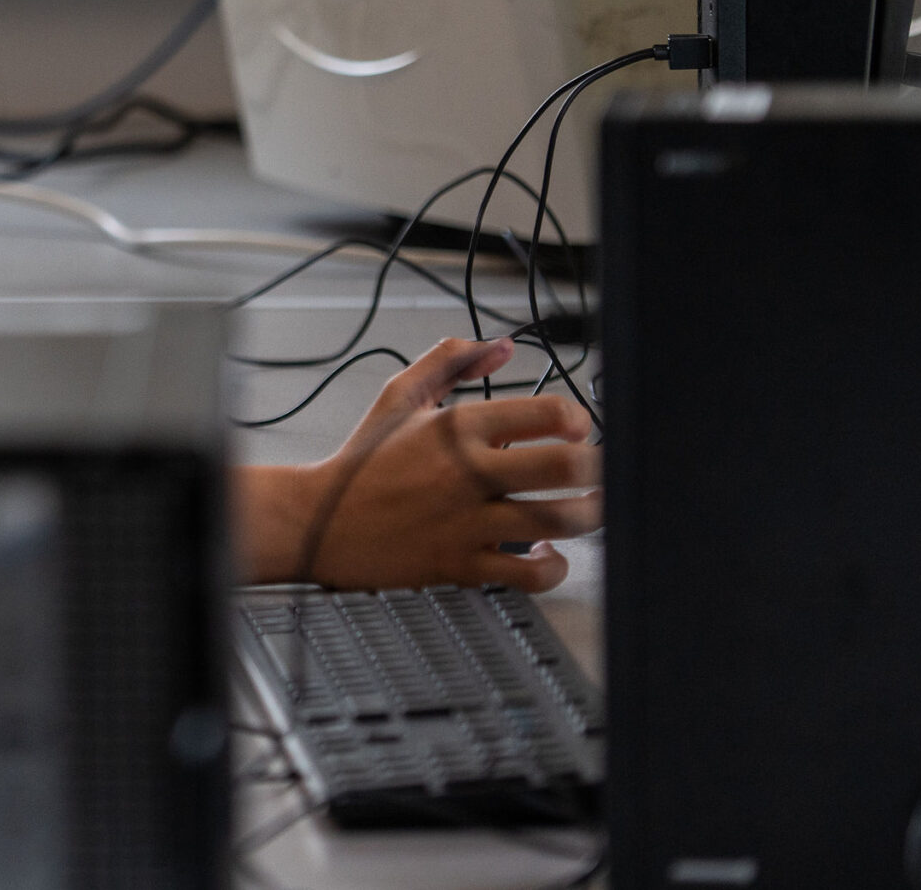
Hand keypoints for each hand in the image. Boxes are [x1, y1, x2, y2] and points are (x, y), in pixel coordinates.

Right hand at [291, 337, 600, 592]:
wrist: (316, 520)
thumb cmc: (361, 462)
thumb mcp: (398, 396)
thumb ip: (450, 361)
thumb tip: (503, 346)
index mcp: (454, 428)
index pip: (542, 413)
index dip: (576, 418)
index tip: (579, 427)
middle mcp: (466, 474)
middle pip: (563, 467)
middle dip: (599, 466)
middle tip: (604, 468)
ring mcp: (466, 522)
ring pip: (555, 520)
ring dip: (590, 514)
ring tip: (594, 507)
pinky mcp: (461, 564)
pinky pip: (527, 573)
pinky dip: (554, 566)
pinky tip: (552, 552)